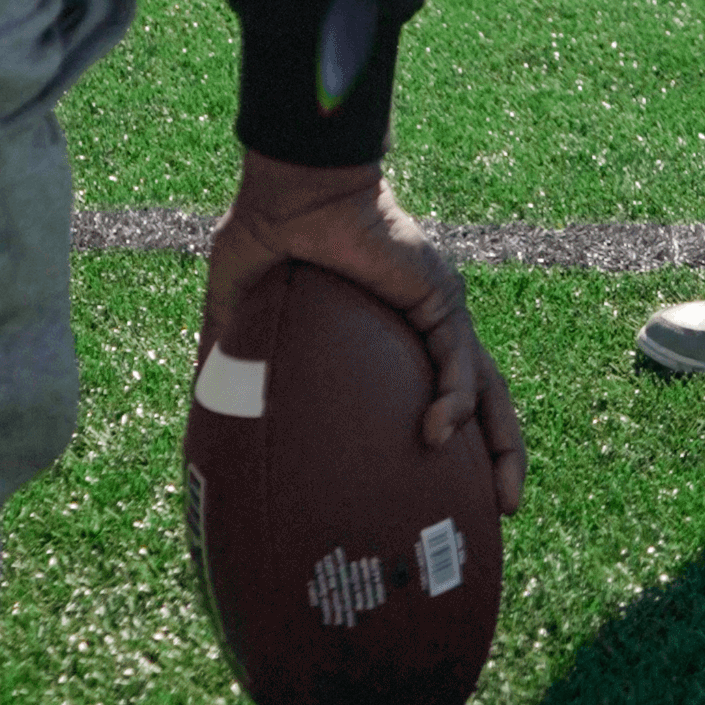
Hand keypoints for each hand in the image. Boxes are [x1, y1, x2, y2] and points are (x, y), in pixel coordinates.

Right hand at [202, 154, 525, 516]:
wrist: (291, 192)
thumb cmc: (268, 238)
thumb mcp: (242, 314)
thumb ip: (230, 360)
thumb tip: (200, 408)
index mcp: (392, 332)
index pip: (435, 390)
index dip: (451, 436)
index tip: (449, 491)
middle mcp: (427, 327)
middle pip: (482, 400)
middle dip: (499, 457)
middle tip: (502, 512)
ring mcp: (439, 314)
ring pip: (488, 387)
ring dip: (502, 445)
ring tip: (505, 500)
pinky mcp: (439, 299)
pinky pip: (458, 360)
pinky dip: (455, 401)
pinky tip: (437, 435)